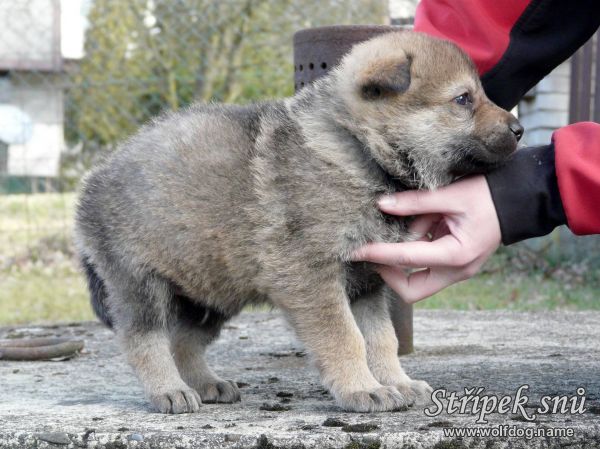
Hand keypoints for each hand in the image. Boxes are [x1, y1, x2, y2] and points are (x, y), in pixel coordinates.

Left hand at [353, 176, 500, 302]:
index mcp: (456, 255)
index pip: (405, 259)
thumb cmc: (488, 195)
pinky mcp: (456, 265)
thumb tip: (381, 205)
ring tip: (419, 218)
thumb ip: (415, 202)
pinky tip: (425, 222)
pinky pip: (427, 264)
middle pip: (411, 290)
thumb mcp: (450, 195)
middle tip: (374, 249)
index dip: (376, 254)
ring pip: (418, 279)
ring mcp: (458, 271)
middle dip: (389, 272)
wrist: (520, 199)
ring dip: (406, 253)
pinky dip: (418, 246)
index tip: (354, 251)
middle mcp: (457, 271)